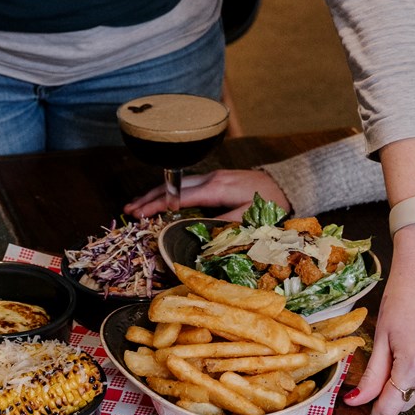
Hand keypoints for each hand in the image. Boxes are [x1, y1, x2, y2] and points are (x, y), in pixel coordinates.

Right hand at [124, 169, 289, 219]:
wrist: (287, 184)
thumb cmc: (272, 202)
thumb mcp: (251, 217)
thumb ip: (225, 226)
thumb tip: (200, 238)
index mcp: (217, 188)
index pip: (179, 197)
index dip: (157, 205)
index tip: (139, 214)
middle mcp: (211, 179)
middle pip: (173, 187)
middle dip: (149, 198)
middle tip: (128, 210)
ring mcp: (213, 176)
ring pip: (178, 184)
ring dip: (156, 194)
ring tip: (137, 205)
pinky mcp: (216, 179)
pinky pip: (187, 185)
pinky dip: (170, 192)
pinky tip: (162, 200)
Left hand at [343, 226, 414, 414]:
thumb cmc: (403, 291)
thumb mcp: (382, 333)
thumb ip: (372, 373)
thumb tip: (357, 401)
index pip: (394, 405)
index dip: (376, 410)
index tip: (362, 406)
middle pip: (409, 400)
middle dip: (389, 398)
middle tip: (370, 387)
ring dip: (406, 382)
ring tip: (394, 354)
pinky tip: (414, 345)